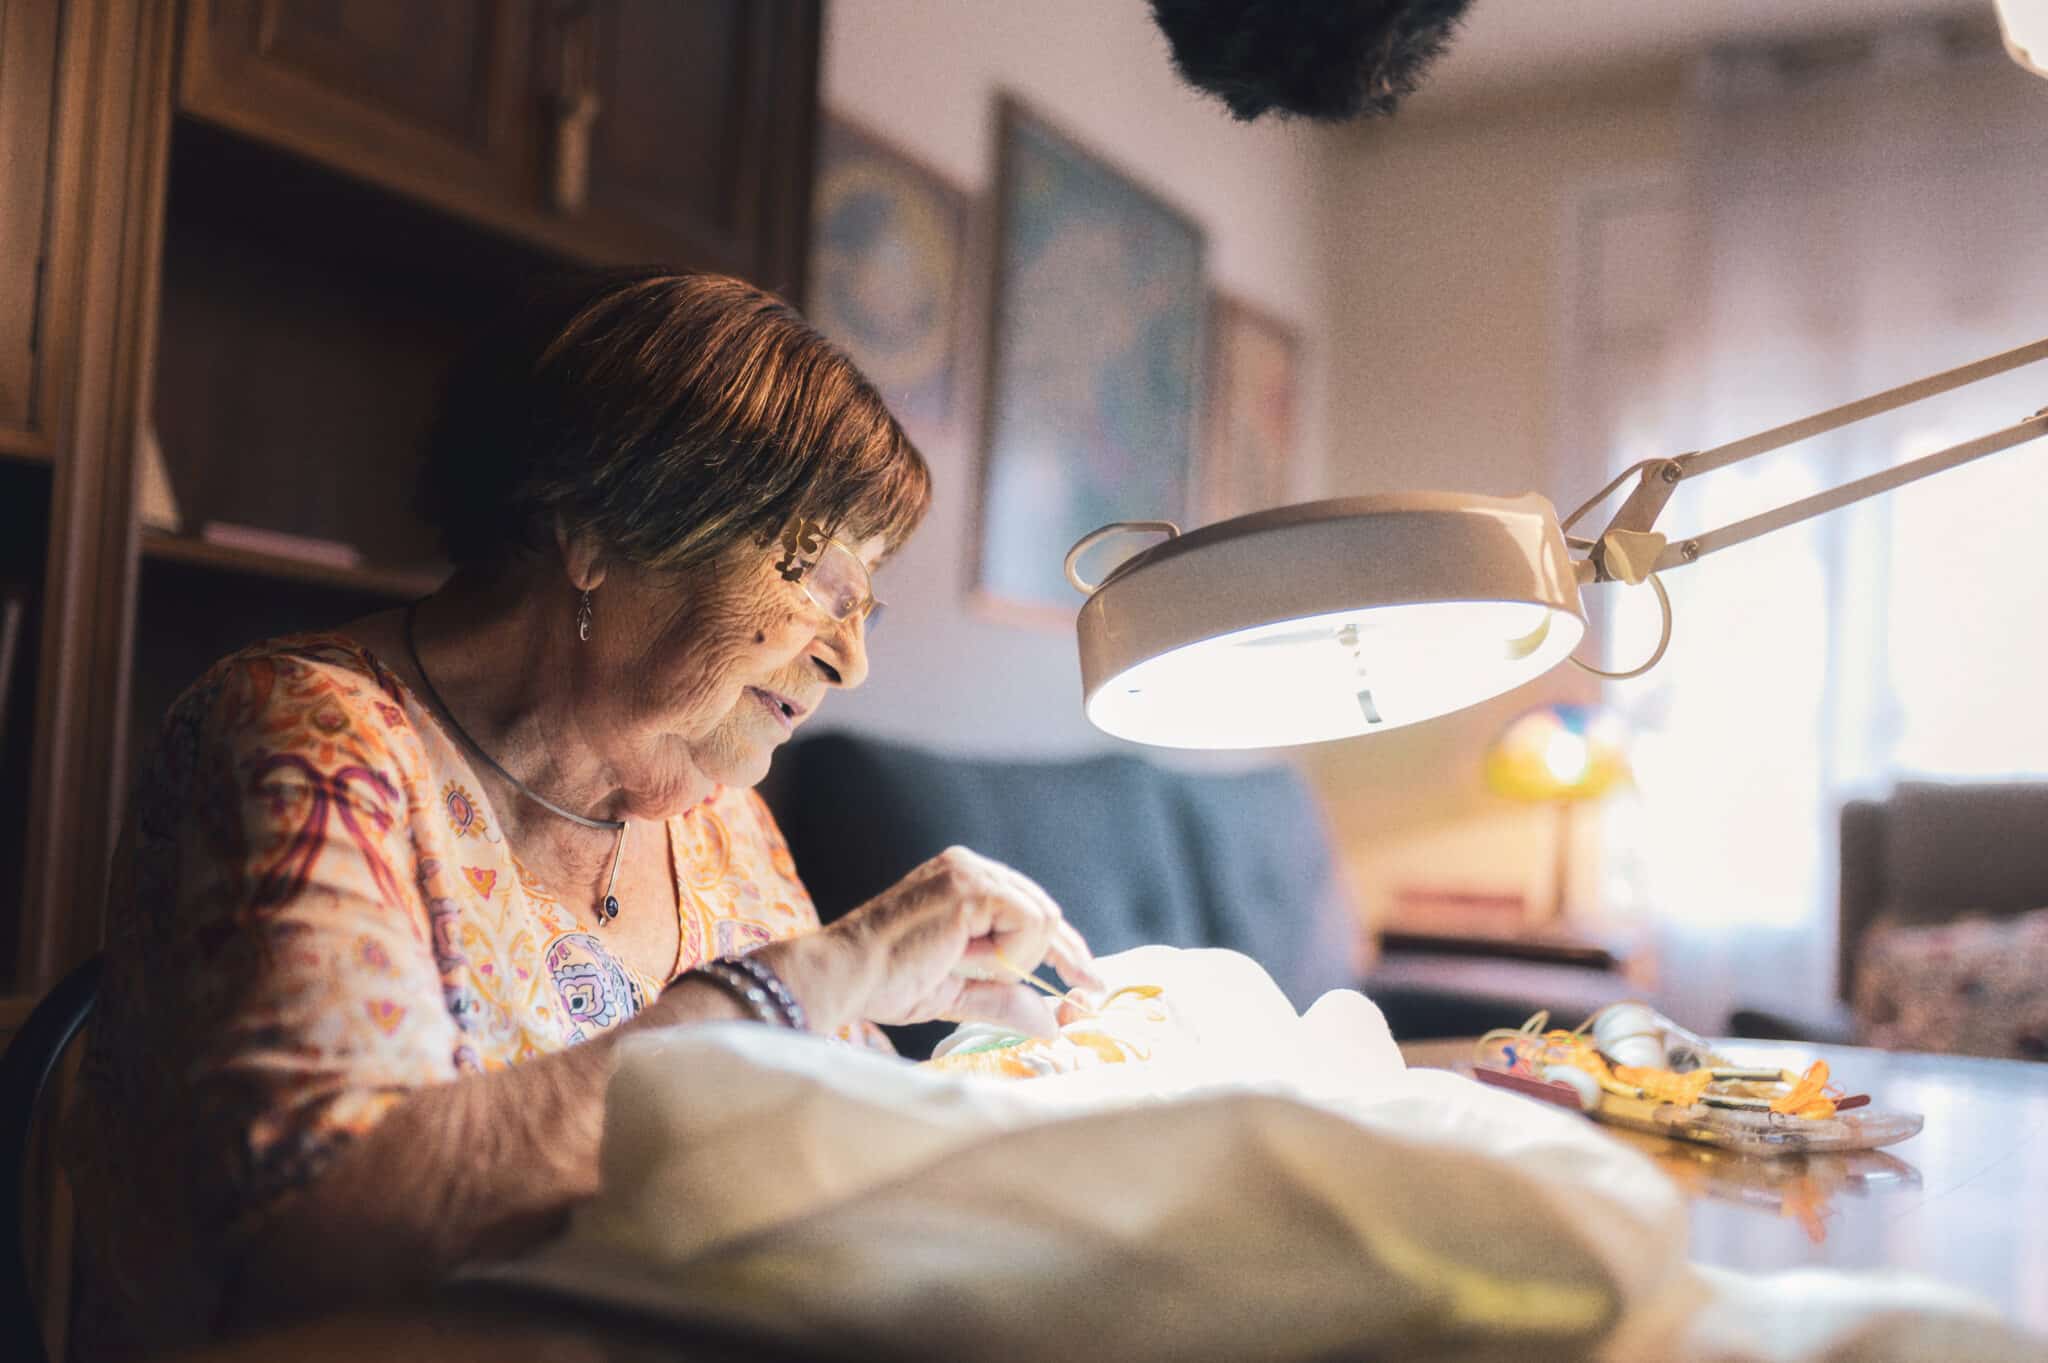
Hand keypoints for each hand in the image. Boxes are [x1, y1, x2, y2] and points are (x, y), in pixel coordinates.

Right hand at [782, 847, 1098, 1036]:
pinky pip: (1028, 923)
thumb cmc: (885, 984)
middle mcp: (968, 866)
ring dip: (1018, 961)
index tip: (1089, 983)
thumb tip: (1051, 1022)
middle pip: (1046, 910)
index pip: (1031, 910)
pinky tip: (971, 962)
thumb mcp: (957, 993)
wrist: (844, 976)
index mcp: (962, 882)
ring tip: (969, 971)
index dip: (1064, 949)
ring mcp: (969, 871)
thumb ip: (1004, 999)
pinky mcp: (970, 886)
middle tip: (1087, 990)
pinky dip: (1012, 955)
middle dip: (1067, 956)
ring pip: (1042, 917)